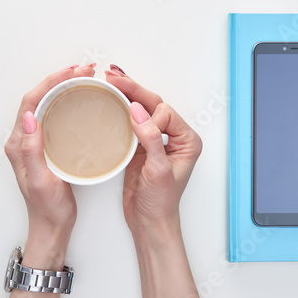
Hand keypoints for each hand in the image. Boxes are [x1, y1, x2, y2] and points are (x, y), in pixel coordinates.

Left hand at [4, 63, 95, 269]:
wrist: (52, 226)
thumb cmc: (48, 207)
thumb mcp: (41, 181)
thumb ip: (32, 150)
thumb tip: (30, 117)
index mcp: (19, 144)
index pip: (32, 102)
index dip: (51, 83)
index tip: (72, 72)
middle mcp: (25, 140)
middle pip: (39, 98)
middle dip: (60, 79)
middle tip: (84, 70)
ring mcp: (36, 143)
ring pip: (47, 105)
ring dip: (63, 88)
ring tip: (83, 78)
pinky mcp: (48, 147)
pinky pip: (55, 116)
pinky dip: (67, 102)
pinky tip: (79, 100)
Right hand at [105, 65, 202, 236]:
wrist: (149, 222)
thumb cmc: (161, 202)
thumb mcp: (158, 171)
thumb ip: (150, 139)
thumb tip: (139, 111)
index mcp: (187, 140)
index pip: (165, 113)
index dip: (150, 116)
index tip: (137, 129)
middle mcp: (174, 137)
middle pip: (153, 105)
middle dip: (134, 90)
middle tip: (113, 76)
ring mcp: (156, 140)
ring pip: (142, 110)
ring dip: (127, 95)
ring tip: (110, 81)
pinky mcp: (141, 146)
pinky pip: (131, 123)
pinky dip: (121, 111)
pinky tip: (111, 102)